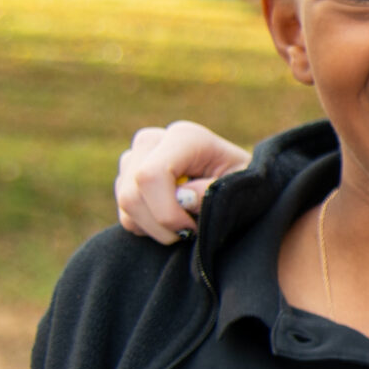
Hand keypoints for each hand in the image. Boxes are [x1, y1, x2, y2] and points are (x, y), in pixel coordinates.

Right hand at [114, 122, 253, 241]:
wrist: (239, 185)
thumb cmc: (245, 185)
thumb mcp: (243, 188)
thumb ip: (214, 191)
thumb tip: (183, 198)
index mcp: (184, 137)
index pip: (150, 176)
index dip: (166, 211)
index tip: (191, 228)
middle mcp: (153, 141)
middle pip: (131, 194)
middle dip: (161, 224)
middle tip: (192, 232)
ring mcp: (134, 158)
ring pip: (125, 206)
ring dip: (156, 229)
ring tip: (188, 224)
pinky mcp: (125, 178)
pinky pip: (124, 214)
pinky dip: (148, 228)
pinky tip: (173, 220)